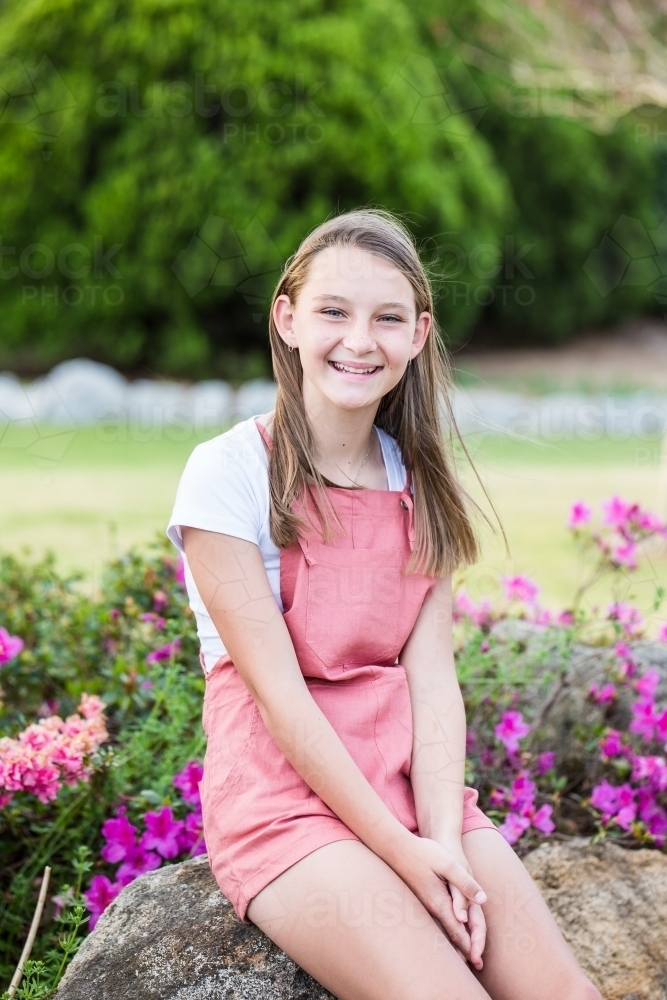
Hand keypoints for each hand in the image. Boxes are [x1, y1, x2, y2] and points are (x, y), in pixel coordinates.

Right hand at [392, 834, 486, 966]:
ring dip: (454, 943)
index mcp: (439, 902)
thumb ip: (465, 883)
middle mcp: (431, 908)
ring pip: (441, 930)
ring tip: (464, 957)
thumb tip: (482, 900)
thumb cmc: (423, 853)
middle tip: (476, 966)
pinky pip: (435, 921)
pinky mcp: (421, 898)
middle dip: (463, 951)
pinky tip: (446, 933)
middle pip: (449, 935)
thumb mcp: (448, 864)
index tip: (478, 961)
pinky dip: (445, 931)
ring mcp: (424, 904)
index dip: (469, 946)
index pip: (457, 931)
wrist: (395, 848)